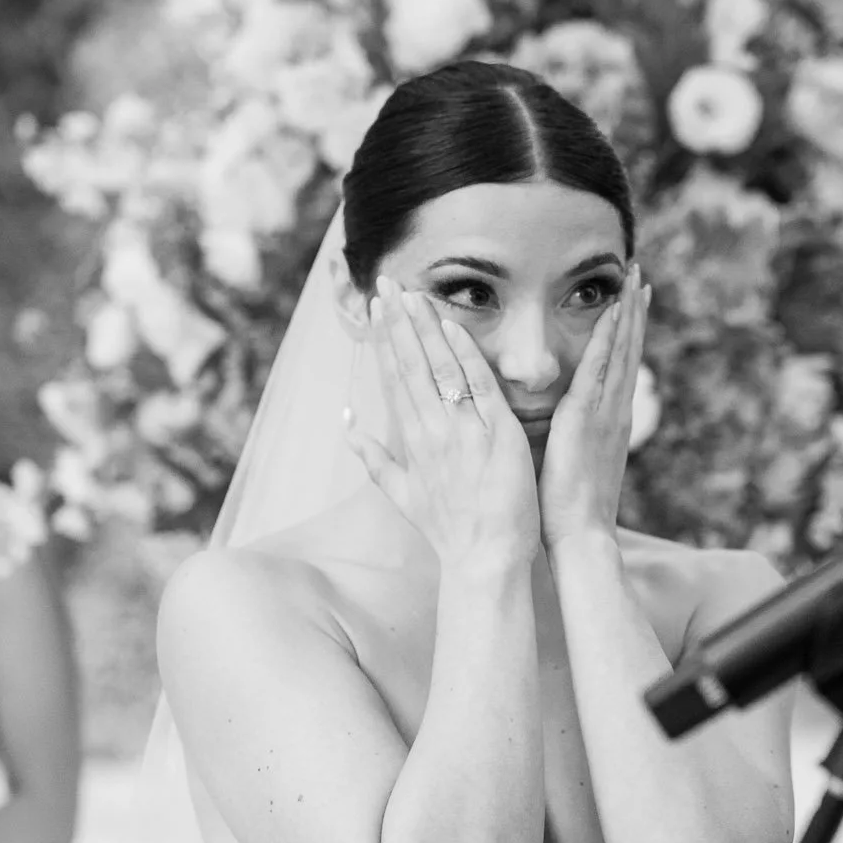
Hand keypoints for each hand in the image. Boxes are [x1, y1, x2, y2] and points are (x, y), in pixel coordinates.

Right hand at [344, 286, 540, 569]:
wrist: (482, 560)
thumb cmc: (449, 531)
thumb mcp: (402, 494)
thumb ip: (375, 459)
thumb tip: (348, 429)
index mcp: (412, 440)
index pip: (394, 379)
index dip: (385, 341)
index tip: (377, 308)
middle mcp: (429, 430)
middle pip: (408, 366)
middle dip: (396, 322)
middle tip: (386, 283)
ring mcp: (460, 431)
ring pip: (437, 368)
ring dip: (424, 328)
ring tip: (411, 293)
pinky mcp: (494, 434)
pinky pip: (476, 386)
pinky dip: (463, 355)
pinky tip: (452, 326)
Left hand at [538, 267, 648, 547]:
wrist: (580, 538)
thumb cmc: (567, 513)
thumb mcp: (570, 467)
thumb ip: (567, 443)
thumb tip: (556, 430)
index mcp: (609, 425)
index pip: (620, 369)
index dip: (626, 335)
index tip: (630, 304)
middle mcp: (614, 413)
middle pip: (629, 352)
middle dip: (635, 313)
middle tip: (640, 275)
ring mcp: (605, 414)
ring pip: (622, 352)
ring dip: (628, 314)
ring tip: (635, 280)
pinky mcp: (588, 418)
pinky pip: (602, 369)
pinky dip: (610, 338)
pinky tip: (614, 311)